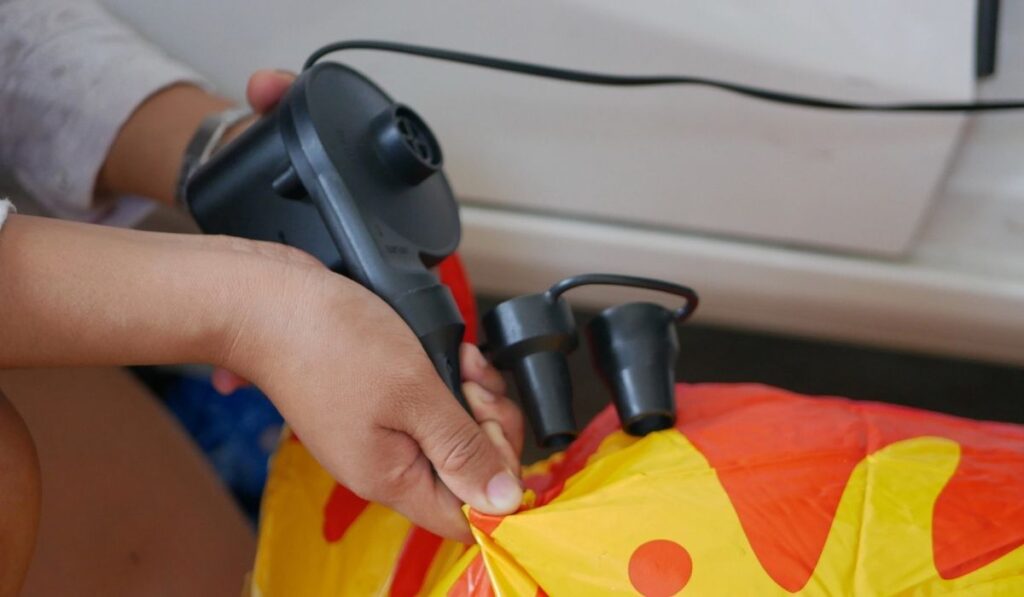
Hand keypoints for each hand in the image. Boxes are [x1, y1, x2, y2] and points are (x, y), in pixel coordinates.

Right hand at [219, 70, 527, 535]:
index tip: (496, 433)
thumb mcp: (413, 394)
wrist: (264, 299)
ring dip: (473, 396)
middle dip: (489, 426)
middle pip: (465, 471)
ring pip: (453, 432)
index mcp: (390, 478)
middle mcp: (384, 464)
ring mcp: (378, 432)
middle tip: (477, 386)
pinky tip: (449, 353)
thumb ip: (461, 448)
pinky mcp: (374, 401)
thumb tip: (505, 501)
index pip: (466, 515)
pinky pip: (430, 405)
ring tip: (463, 361)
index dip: (495, 482)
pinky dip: (448, 379)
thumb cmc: (327, 340)